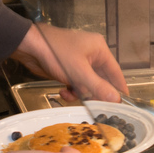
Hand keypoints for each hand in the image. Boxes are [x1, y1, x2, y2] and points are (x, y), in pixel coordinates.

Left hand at [11, 23, 127, 103]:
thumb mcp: (79, 73)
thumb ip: (98, 87)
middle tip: (93, 105)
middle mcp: (92, 55)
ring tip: (71, 94)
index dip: (119, 89)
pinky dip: (71, 90)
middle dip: (94, 92)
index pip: (115, 72)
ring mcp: (80, 62)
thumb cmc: (55, 52)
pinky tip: (63, 91)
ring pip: (88, 84)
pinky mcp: (69, 68)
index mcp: (99, 50)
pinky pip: (76, 83)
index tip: (123, 104)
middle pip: (101, 80)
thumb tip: (116, 99)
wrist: (29, 47)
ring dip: (80, 93)